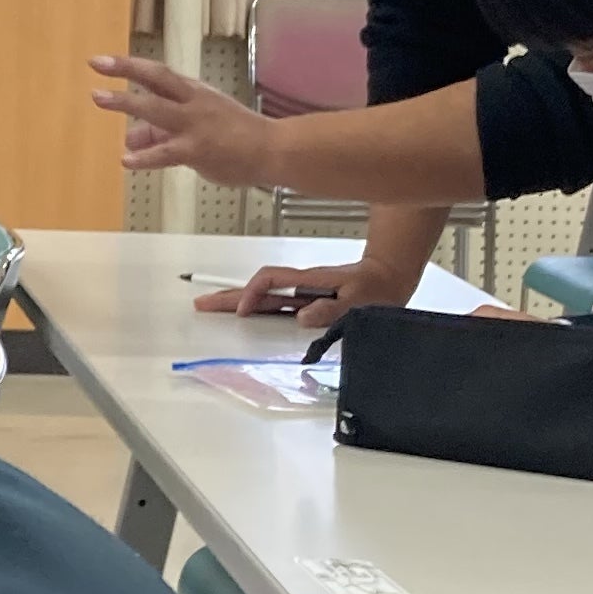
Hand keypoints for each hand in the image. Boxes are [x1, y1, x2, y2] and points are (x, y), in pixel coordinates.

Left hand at [85, 53, 271, 186]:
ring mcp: (195, 124)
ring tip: (99, 98)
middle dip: (124, 71)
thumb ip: (161, 131)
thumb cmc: (237, 137)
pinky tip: (127, 160)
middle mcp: (193, 102)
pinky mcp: (199, 149)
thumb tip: (130, 136)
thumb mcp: (197, 127)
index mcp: (193, 93)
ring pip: (157, 109)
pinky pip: (167, 152)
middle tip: (96, 65)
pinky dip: (146, 156)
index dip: (129, 66)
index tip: (102, 61)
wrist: (273, 150)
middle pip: (155, 79)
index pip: (157, 74)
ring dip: (127, 102)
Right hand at [190, 251, 418, 322]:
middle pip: (258, 289)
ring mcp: (302, 293)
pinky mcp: (307, 300)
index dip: (253, 294)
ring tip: (213, 307)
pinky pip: (275, 303)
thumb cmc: (377, 288)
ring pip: (264, 296)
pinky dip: (256, 307)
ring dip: (238, 301)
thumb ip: (333, 308)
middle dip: (229, 296)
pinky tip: (248, 314)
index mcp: (309, 282)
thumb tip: (302, 316)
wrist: (391, 277)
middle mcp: (301, 286)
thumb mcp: (360, 299)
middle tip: (201, 304)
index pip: (270, 282)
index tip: (243, 312)